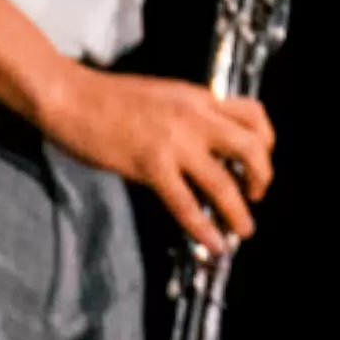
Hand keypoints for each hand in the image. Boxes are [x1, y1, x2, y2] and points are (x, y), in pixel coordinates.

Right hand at [38, 67, 275, 254]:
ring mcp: (176, 142)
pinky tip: (212, 242)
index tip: (259, 161)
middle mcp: (197, 117)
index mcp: (202, 98)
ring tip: (244, 229)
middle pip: (252, 147)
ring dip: (239, 211)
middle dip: (262, 176)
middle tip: (255, 194)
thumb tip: (208, 145)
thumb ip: (191, 116)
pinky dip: (203, 228)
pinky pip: (186, 204)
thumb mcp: (166, 96)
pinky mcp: (151, 165)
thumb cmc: (112, 98)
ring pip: (224, 182)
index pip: (254, 114)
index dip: (266, 141)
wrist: (73, 97)